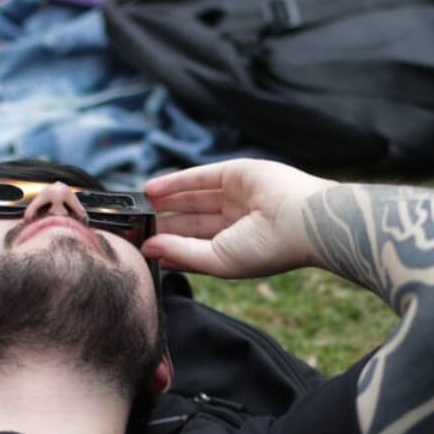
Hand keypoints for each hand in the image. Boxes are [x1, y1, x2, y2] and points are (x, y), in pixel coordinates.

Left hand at [142, 160, 335, 277]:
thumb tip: (149, 248)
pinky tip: (150, 190)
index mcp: (234, 249)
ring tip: (136, 208)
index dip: (167, 247)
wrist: (302, 221)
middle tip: (131, 227)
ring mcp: (235, 197)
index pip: (193, 248)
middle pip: (188, 223)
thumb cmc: (266, 249)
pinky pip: (199, 177)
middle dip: (162, 224)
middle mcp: (234, 223)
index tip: (140, 249)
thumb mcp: (217, 259)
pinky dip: (174, 182)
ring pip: (191, 198)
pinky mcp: (235, 174)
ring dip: (164, 202)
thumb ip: (181, 253)